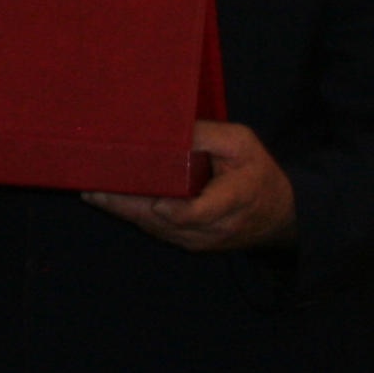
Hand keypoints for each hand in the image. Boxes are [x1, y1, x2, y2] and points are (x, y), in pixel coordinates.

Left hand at [84, 119, 295, 253]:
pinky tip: (110, 202)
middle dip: (129, 207)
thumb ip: (208, 136)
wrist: (280, 214)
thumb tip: (168, 129)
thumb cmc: (257, 172)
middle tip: (95, 191)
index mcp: (234, 199)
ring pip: (158, 229)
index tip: (152, 201)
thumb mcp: (241, 143)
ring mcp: (203, 239)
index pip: (200, 212)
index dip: (174, 210)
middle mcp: (216, 226)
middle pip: (167, 222)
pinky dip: (135, 217)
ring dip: (125, 213)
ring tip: (93, 193)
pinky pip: (159, 232)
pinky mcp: (192, 243)